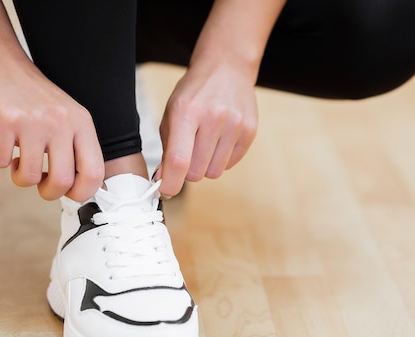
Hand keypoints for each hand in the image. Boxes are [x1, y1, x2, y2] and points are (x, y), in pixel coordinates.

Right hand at [0, 65, 103, 201]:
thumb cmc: (32, 96)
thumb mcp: (66, 116)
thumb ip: (75, 147)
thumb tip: (77, 190)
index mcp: (82, 123)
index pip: (95, 172)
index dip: (82, 193)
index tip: (69, 193)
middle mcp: (61, 121)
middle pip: (63, 181)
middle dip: (48, 192)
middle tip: (40, 182)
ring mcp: (33, 121)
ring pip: (29, 177)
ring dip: (20, 177)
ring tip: (19, 160)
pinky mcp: (4, 121)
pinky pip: (0, 162)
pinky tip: (3, 144)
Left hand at [157, 63, 257, 197]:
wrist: (226, 68)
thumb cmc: (194, 93)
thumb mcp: (172, 114)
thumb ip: (167, 149)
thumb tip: (164, 180)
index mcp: (187, 112)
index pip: (179, 160)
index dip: (171, 183)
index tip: (166, 191)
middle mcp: (213, 118)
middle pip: (197, 172)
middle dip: (189, 170)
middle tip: (188, 152)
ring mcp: (235, 124)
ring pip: (214, 172)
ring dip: (206, 165)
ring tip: (205, 142)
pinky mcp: (250, 131)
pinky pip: (230, 164)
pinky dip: (221, 158)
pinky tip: (219, 138)